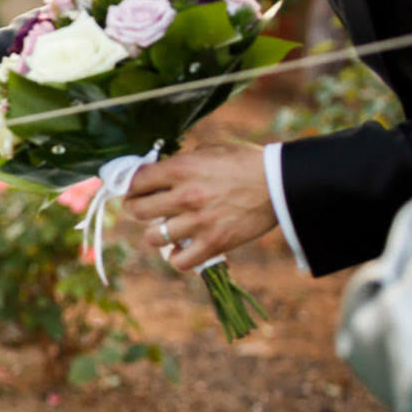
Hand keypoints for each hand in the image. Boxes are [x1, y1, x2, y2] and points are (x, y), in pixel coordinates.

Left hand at [122, 143, 277, 271]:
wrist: (280, 183)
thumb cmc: (244, 163)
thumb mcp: (209, 151)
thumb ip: (181, 162)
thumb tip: (157, 171)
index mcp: (181, 169)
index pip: (136, 182)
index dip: (131, 187)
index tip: (135, 190)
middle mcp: (185, 195)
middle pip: (137, 210)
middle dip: (136, 209)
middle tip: (144, 209)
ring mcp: (198, 222)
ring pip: (153, 237)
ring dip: (156, 233)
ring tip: (164, 228)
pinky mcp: (214, 243)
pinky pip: (179, 260)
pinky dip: (177, 257)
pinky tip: (180, 248)